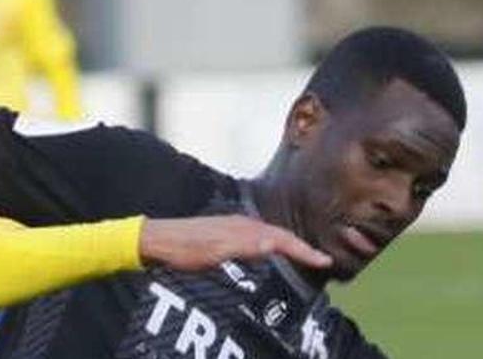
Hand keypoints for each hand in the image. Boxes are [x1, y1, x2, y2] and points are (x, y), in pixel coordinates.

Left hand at [138, 215, 331, 271]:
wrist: (158, 238)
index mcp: (243, 228)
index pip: (281, 239)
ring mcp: (233, 225)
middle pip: (278, 234)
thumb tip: (274, 244)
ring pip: (268, 233)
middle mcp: (241, 223)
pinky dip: (271, 242)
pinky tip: (267, 249)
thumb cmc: (185, 248)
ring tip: (301, 253)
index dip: (303, 250)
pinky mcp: (225, 230)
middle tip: (319, 259)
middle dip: (300, 246)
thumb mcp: (215, 251)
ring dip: (287, 243)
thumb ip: (245, 247)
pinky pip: (257, 234)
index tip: (324, 260)